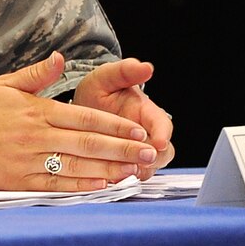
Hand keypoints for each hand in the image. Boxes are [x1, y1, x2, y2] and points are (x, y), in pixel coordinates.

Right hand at [0, 51, 159, 190]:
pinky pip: (55, 183)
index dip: (115, 124)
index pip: (85, 116)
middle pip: (88, 142)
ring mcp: (26, 159)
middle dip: (123, 148)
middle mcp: (34, 134)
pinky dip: (80, 185)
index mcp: (34, 109)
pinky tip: (101, 186)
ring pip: (77, 164)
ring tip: (134, 171)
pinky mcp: (16, 179)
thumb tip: (59, 58)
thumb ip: (35, 75)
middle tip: (149, 152)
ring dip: (109, 169)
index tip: (138, 130)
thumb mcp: (1, 85)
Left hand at [73, 57, 173, 179]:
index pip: (163, 124)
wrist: (81, 110)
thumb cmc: (98, 92)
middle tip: (137, 162)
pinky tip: (108, 178)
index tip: (158, 142)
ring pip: (148, 167)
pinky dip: (123, 179)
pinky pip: (130, 177)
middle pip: (162, 152)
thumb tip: (145, 66)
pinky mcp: (126, 164)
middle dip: (153, 159)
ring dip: (137, 171)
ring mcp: (138, 150)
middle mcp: (147, 133)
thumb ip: (124, 72)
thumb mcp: (106, 77)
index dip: (162, 134)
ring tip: (120, 172)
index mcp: (146, 111)